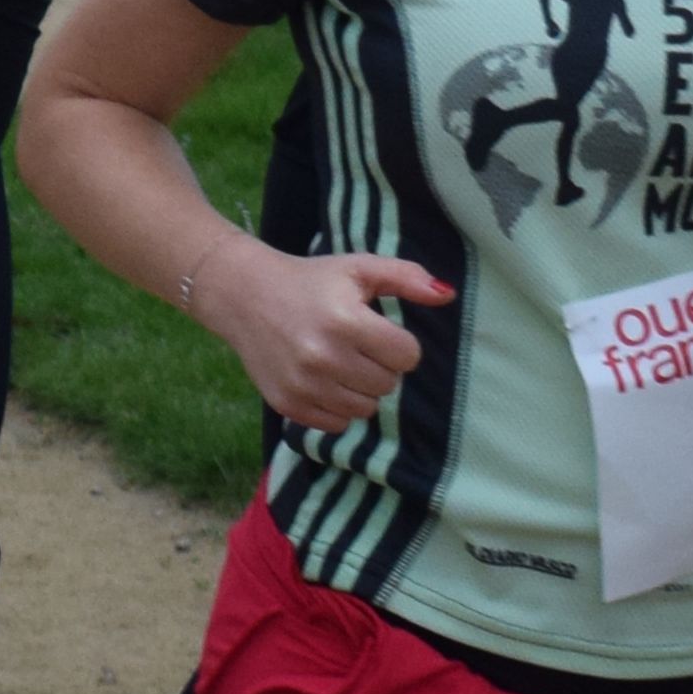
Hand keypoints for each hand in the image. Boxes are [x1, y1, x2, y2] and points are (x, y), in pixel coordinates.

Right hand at [210, 238, 449, 433]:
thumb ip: (407, 278)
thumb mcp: (358, 268)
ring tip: (341, 363)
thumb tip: (448, 295)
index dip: (398, 344)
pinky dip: (337, 407)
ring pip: (366, 409)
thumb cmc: (311, 281)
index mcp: (345, 320)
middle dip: (380, 366)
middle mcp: (323, 357)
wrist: (244, 295)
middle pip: (388, 385)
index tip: (378, 330)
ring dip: (361, 389)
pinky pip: (337, 425)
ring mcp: (303, 385)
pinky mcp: (287, 404)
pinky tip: (324, 380)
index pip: (407, 356)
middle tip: (357, 346)